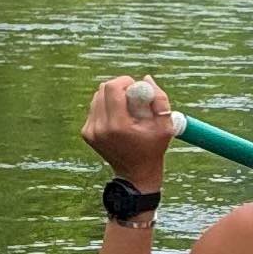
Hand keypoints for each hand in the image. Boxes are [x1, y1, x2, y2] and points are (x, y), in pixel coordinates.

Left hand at [82, 74, 176, 193]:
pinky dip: (106, 107)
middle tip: (134, 98)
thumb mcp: (166, 126)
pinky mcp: (87, 133)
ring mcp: (91, 131)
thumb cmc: (153, 149)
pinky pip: (95, 108)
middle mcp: (100, 128)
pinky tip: (119, 119)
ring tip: (127, 111)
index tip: (137, 89)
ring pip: (97, 97)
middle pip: (103, 89)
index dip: (126, 82)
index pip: (112, 88)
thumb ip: (160, 99)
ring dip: (112, 97)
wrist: (136, 174)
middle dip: (120, 88)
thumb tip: (146, 79)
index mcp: (118, 126)